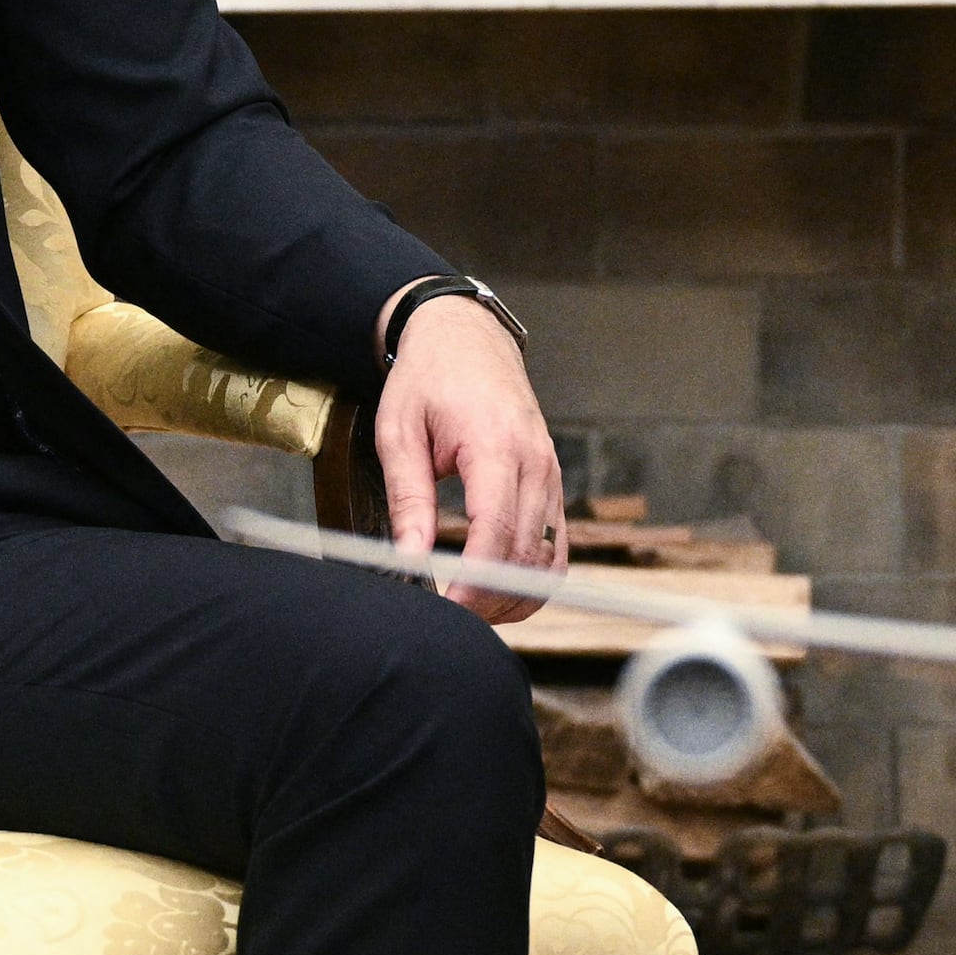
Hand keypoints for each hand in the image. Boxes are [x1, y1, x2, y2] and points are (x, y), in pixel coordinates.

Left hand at [378, 294, 564, 622]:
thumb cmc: (429, 379)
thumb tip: (409, 561)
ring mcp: (551, 473)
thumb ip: (408, 498)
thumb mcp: (400, 432)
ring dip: (513, 595)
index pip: (496, 530)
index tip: (446, 608)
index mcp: (496, 445)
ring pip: (548, 559)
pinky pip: (556, 546)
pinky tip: (496, 589)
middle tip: (446, 617)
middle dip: (488, 597)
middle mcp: (536, 462)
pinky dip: (532, 578)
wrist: (467, 338)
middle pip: (525, 554)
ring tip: (468, 607)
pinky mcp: (553, 483)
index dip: (474, 580)